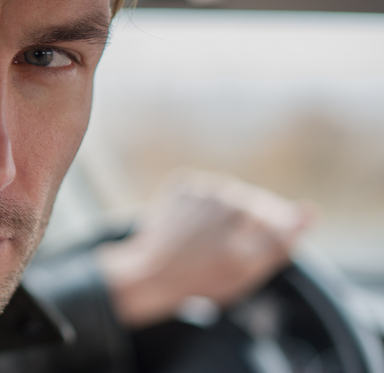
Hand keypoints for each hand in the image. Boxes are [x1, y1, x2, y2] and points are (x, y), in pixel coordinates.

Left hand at [95, 169, 314, 328]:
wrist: (152, 272)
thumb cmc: (203, 278)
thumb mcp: (248, 270)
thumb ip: (281, 240)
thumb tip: (309, 210)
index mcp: (246, 212)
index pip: (280, 218)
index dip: (272, 238)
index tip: (251, 251)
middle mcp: (226, 194)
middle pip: (255, 204)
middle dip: (249, 225)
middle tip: (226, 250)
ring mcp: (203, 186)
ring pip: (231, 196)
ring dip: (226, 213)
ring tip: (209, 239)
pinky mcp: (183, 183)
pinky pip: (207, 191)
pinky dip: (205, 206)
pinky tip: (195, 226)